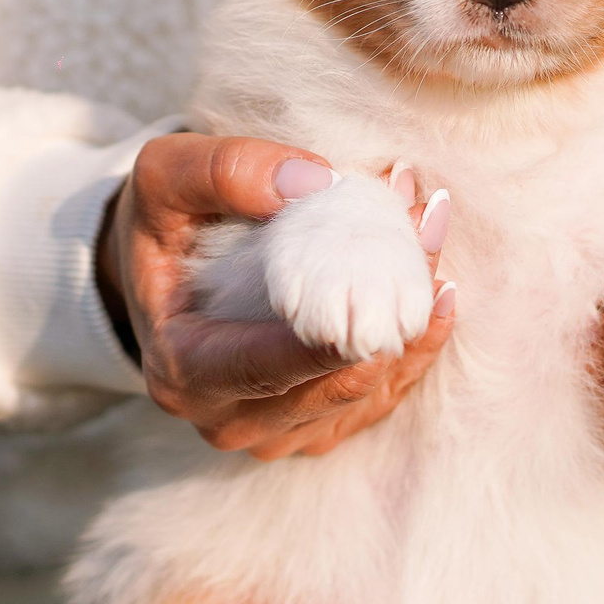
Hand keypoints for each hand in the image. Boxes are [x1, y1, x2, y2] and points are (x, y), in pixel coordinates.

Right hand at [97, 133, 454, 459]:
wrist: (165, 273)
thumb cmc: (164, 225)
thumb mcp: (165, 175)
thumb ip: (224, 170)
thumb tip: (312, 183)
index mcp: (184, 370)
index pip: (264, 368)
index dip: (328, 341)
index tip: (380, 295)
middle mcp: (229, 418)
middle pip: (331, 380)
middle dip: (387, 305)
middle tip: (422, 218)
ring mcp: (278, 432)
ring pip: (367, 392)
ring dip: (410, 319)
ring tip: (430, 230)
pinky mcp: (317, 427)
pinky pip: (382, 400)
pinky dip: (415, 346)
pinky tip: (440, 290)